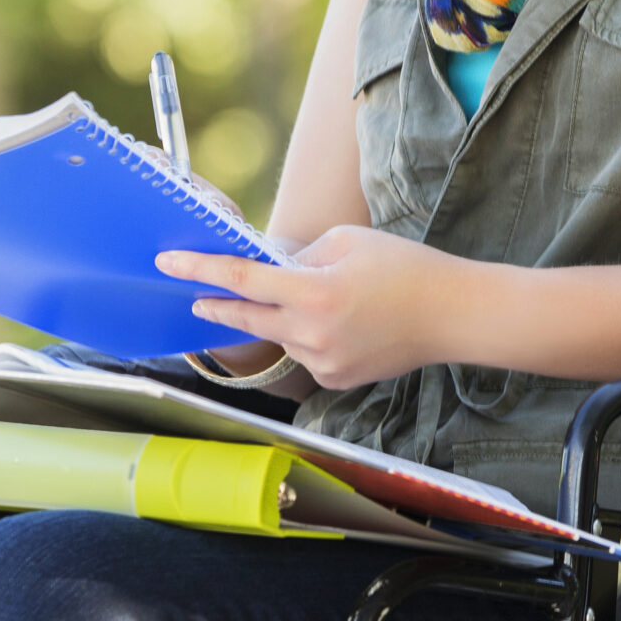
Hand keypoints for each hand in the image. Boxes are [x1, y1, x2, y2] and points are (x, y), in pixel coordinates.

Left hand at [154, 225, 465, 389]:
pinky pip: (305, 352)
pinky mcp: (334, 379)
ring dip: (282, 316)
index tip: (167, 262)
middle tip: (196, 296)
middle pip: (247, 319)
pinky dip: (309, 335)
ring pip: (281, 335)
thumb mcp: (348, 241)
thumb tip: (270, 268)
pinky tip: (345, 322)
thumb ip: (300, 255)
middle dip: (218, 306)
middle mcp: (312, 334)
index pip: (242, 280)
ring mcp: (323, 362)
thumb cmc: (405, 267)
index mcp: (313, 293)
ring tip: (328, 297)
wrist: (452, 315)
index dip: (200, 269)